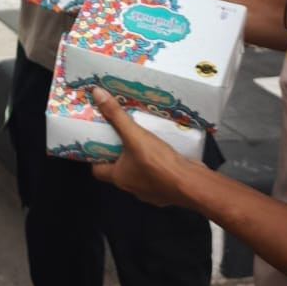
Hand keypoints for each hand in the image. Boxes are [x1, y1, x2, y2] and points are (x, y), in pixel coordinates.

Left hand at [89, 88, 199, 207]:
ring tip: (139, 138)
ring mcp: (150, 190)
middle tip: (119, 134)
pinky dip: (156, 163)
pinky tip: (161, 150)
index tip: (98, 140)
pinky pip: (156, 174)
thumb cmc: (159, 164)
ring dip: (137, 157)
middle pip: (117, 169)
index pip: (97, 170)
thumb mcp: (135, 135)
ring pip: (138, 171)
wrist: (191, 184)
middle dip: (117, 152)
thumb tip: (97, 94)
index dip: (95, 156)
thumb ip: (117, 115)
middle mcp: (131, 187)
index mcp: (118, 178)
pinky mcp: (166, 189)